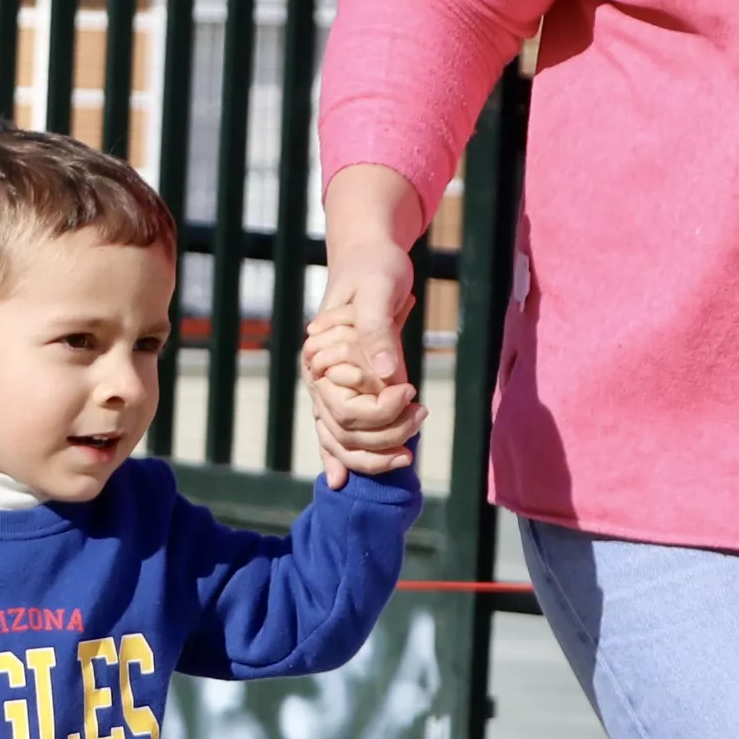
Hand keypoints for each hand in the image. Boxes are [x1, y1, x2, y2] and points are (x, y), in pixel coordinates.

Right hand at [312, 166, 426, 486]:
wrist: (367, 255)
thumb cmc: (375, 268)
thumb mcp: (380, 291)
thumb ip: (379, 333)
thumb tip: (389, 376)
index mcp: (321, 356)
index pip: (344, 410)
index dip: (381, 416)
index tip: (414, 399)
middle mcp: (317, 377)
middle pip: (341, 432)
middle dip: (383, 438)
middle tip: (422, 417)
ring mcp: (325, 386)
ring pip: (336, 439)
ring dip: (371, 454)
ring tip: (409, 451)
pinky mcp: (338, 387)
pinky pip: (333, 431)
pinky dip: (338, 456)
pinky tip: (340, 482)